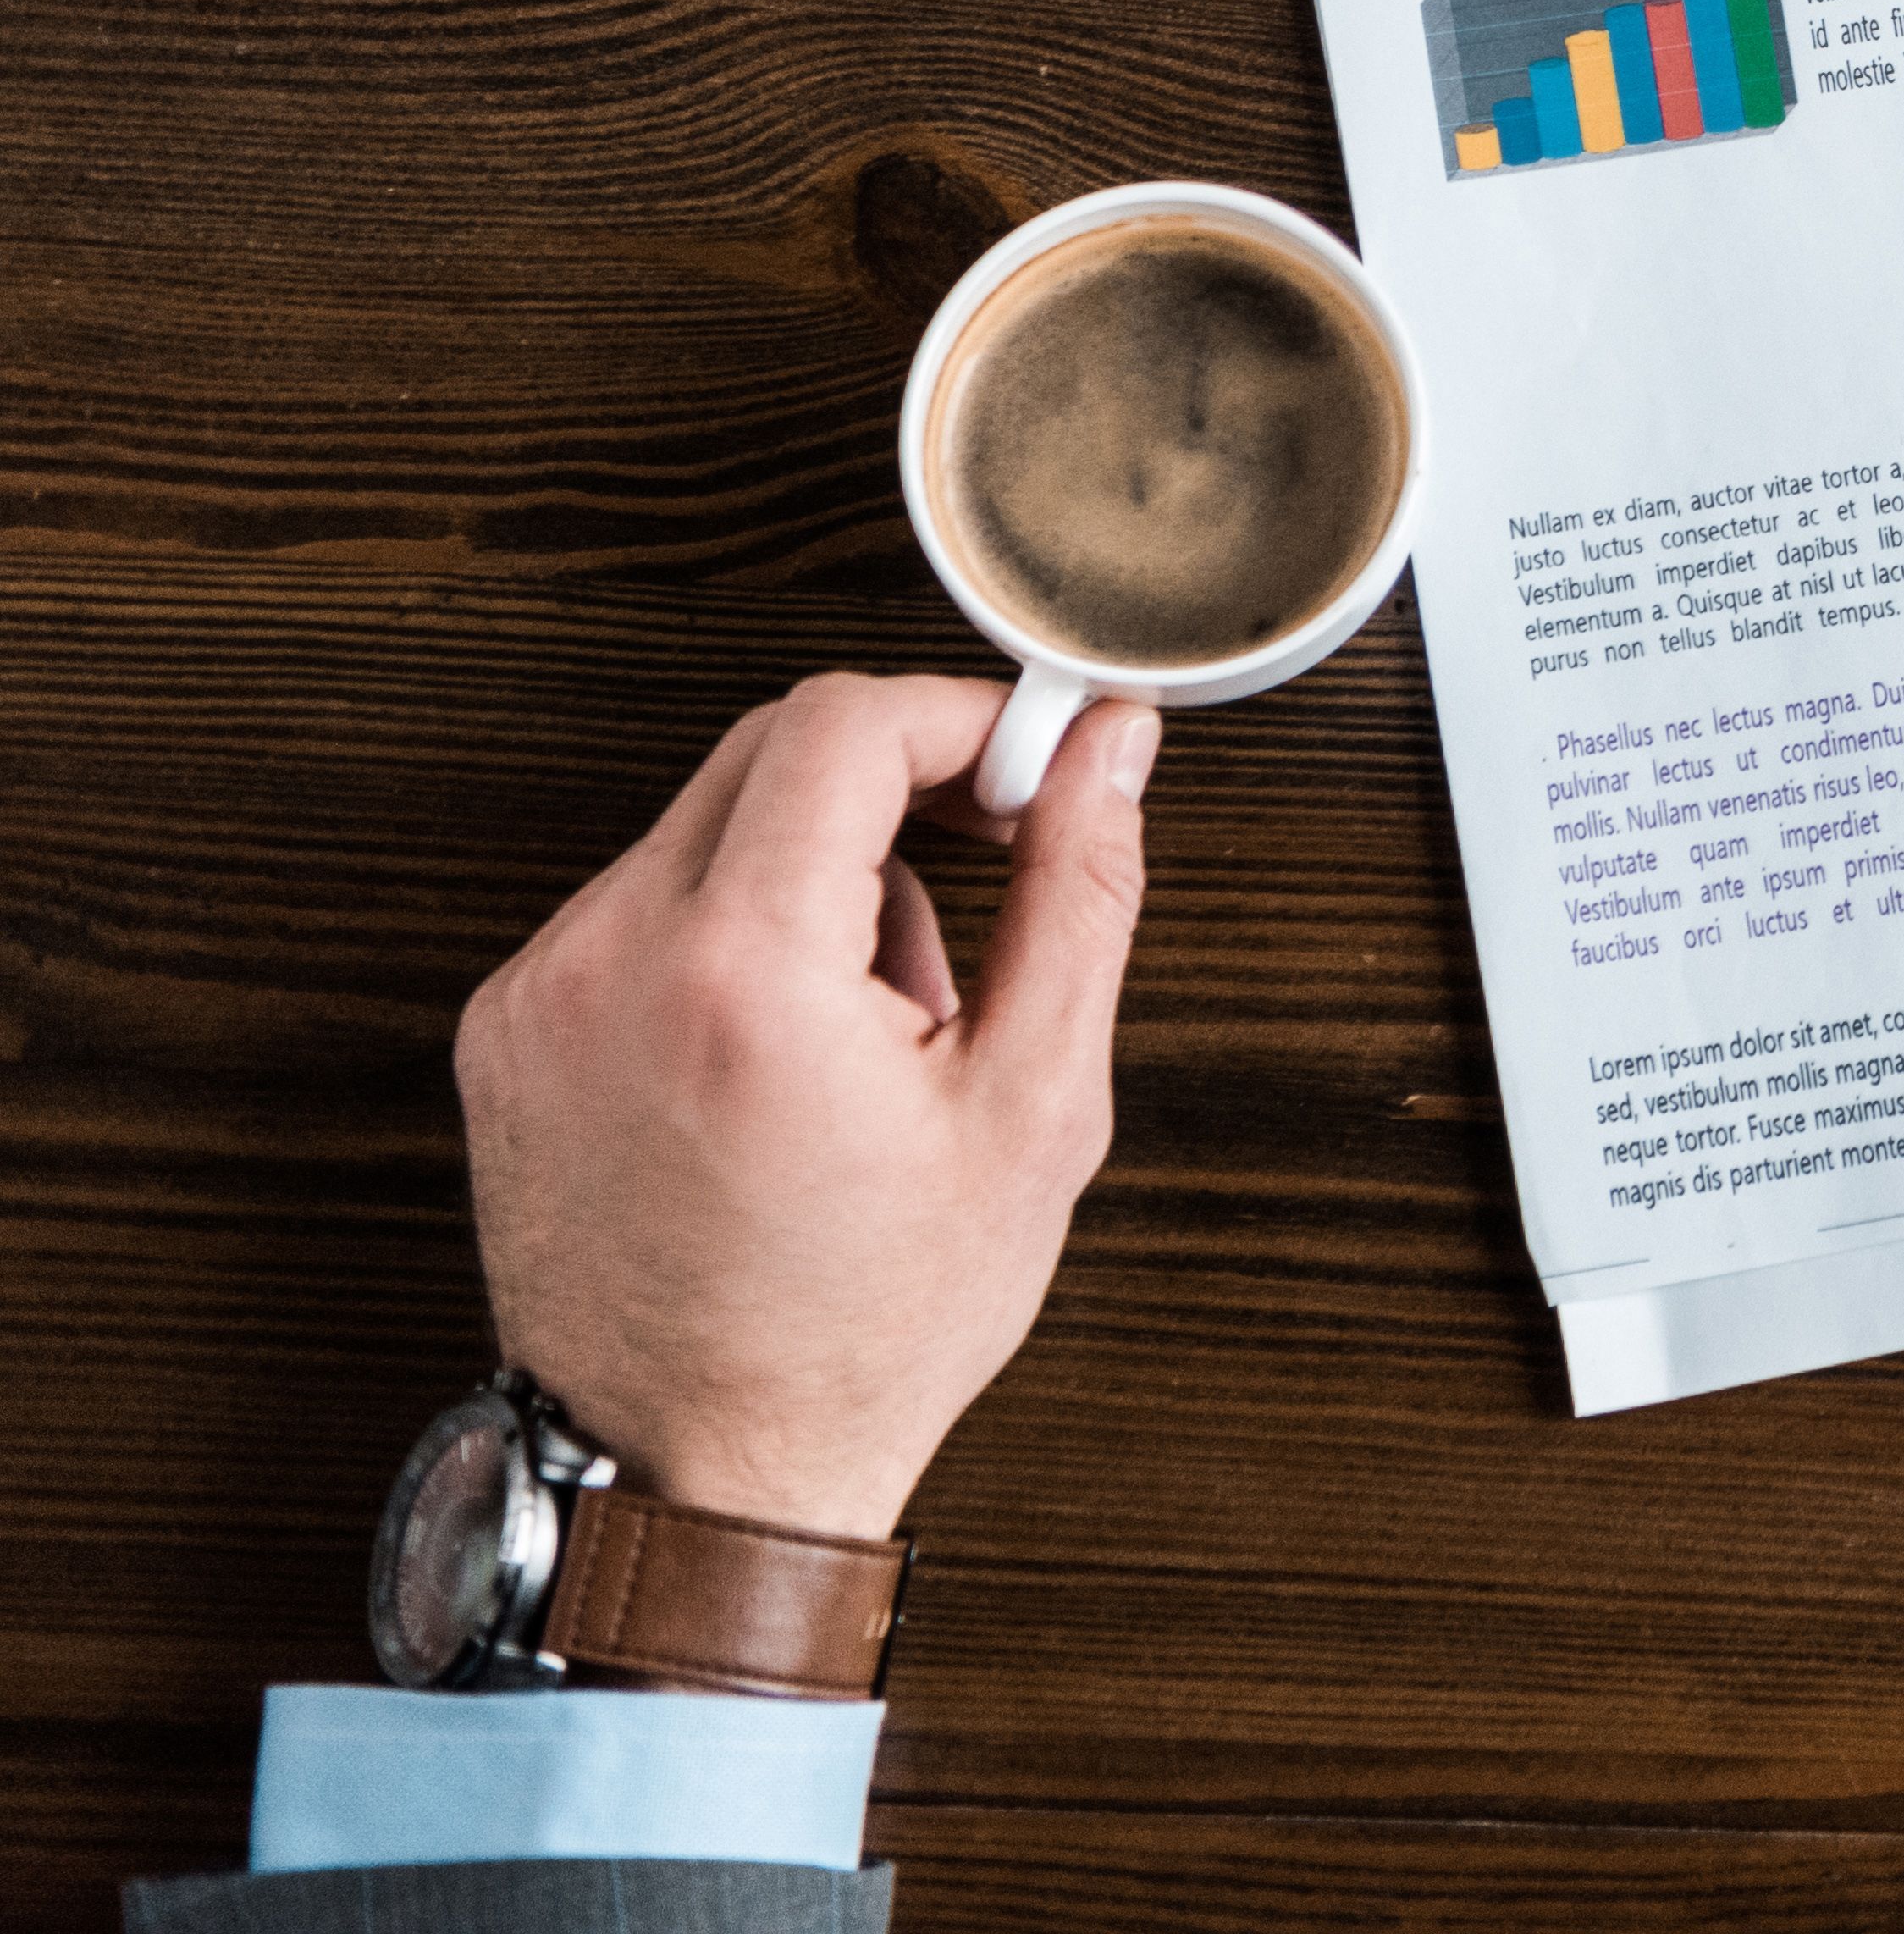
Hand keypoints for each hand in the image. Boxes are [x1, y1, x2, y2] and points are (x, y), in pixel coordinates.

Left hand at [454, 672, 1152, 1537]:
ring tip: (878, 1021)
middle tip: (987, 873)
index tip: (1027, 770)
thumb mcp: (1032, 1109)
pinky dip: (729, 933)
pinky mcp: (506, 1033)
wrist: (699, 1472)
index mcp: (740, 975)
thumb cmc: (870, 1324)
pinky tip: (784, 1052)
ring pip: (707, 826)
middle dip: (898, 784)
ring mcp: (538, 998)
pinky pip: (640, 906)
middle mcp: (607, 965)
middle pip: (768, 751)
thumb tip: (1107, 750)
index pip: (842, 725)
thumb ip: (1079, 894)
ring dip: (814, 870)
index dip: (960, 720)